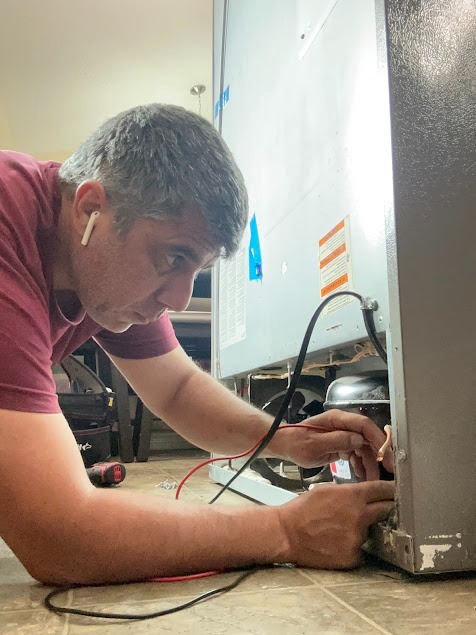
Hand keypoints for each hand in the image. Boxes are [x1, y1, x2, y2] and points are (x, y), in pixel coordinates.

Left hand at [268, 409, 393, 480]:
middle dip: (380, 453)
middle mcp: (343, 425)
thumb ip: (337, 441)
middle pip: (368, 437)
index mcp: (337, 420)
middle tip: (390, 470)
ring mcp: (343, 434)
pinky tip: (362, 476)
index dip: (378, 438)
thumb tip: (358, 440)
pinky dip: (361, 464)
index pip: (363, 425)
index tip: (386, 454)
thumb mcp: (315, 444)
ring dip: (370, 463)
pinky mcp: (342, 444)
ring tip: (372, 480)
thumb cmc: (297, 443)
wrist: (287, 445)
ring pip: (364, 448)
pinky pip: (357, 454)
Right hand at [277, 480, 394, 568]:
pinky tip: (337, 542)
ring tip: (340, 528)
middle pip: (386, 510)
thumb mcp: (326, 490)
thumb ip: (349, 491)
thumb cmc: (303, 509)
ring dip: (362, 528)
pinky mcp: (353, 556)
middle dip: (385, 507)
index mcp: (353, 497)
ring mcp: (358, 539)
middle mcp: (360, 517)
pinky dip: (353, 545)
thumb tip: (365, 493)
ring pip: (370, 531)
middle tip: (379, 508)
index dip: (391, 489)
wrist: (287, 534)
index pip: (384, 490)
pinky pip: (360, 549)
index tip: (396, 490)